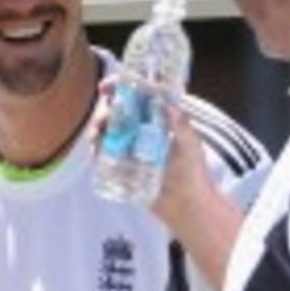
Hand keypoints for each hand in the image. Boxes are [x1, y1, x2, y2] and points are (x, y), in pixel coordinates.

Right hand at [89, 78, 217, 225]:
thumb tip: (170, 105)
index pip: (138, 93)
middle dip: (104, 110)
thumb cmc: (194, 172)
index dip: (121, 85)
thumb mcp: (191, 147)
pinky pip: (106, 152)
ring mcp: (132, 145)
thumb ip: (182, 127)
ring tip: (96, 138)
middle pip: (118, 109)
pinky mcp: (124, 163)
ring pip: (109, 129)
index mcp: (159, 116)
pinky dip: (97, 149)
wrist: (187, 205)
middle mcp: (143, 127)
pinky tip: (95, 152)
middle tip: (101, 121)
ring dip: (98, 129)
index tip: (107, 87)